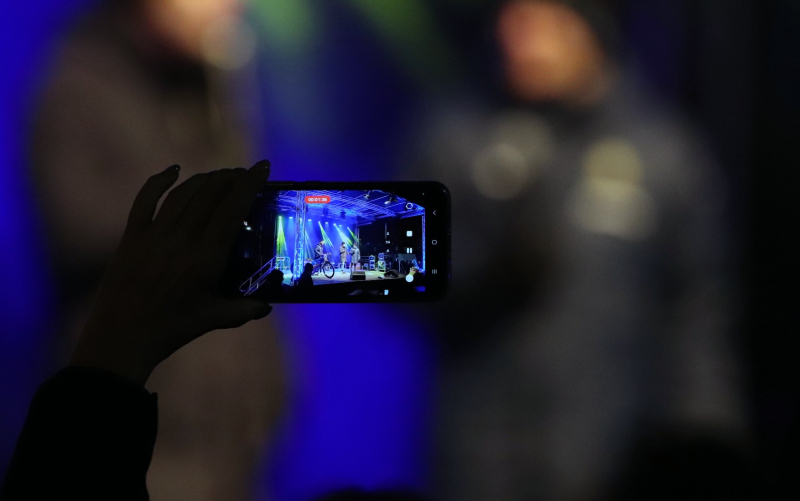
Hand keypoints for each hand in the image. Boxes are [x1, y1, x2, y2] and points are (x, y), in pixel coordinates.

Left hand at [70, 161, 272, 384]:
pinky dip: (160, 181)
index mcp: (206, 258)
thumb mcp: (213, 318)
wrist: (122, 337)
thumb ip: (244, 310)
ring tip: (220, 176)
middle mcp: (182, 239)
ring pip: (183, 193)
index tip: (262, 168)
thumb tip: (268, 306)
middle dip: (230, 177)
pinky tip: (173, 170)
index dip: (249, 184)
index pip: (232, 209)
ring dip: (205, 178)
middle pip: (209, 194)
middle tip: (243, 174)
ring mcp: (154, 235)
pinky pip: (145, 199)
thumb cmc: (172, 329)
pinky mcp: (132, 236)